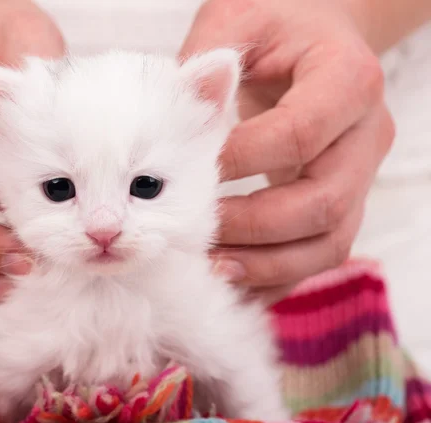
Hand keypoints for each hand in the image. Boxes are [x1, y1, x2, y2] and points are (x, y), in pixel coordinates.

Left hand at [181, 0, 394, 292]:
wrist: (318, 45)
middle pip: (322, 202)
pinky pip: (318, 256)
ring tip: (210, 268)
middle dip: (252, 227)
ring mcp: (360, 176)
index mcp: (348, 80)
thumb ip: (207, 58)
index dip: (242, 162)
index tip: (188, 174)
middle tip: (194, 235)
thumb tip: (176, 109)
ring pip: (328, 242)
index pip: (298, 135)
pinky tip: (232, 277)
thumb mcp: (240, 20)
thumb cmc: (277, 27)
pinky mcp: (344, 204)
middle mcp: (365, 135)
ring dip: (265, 264)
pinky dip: (276, 276)